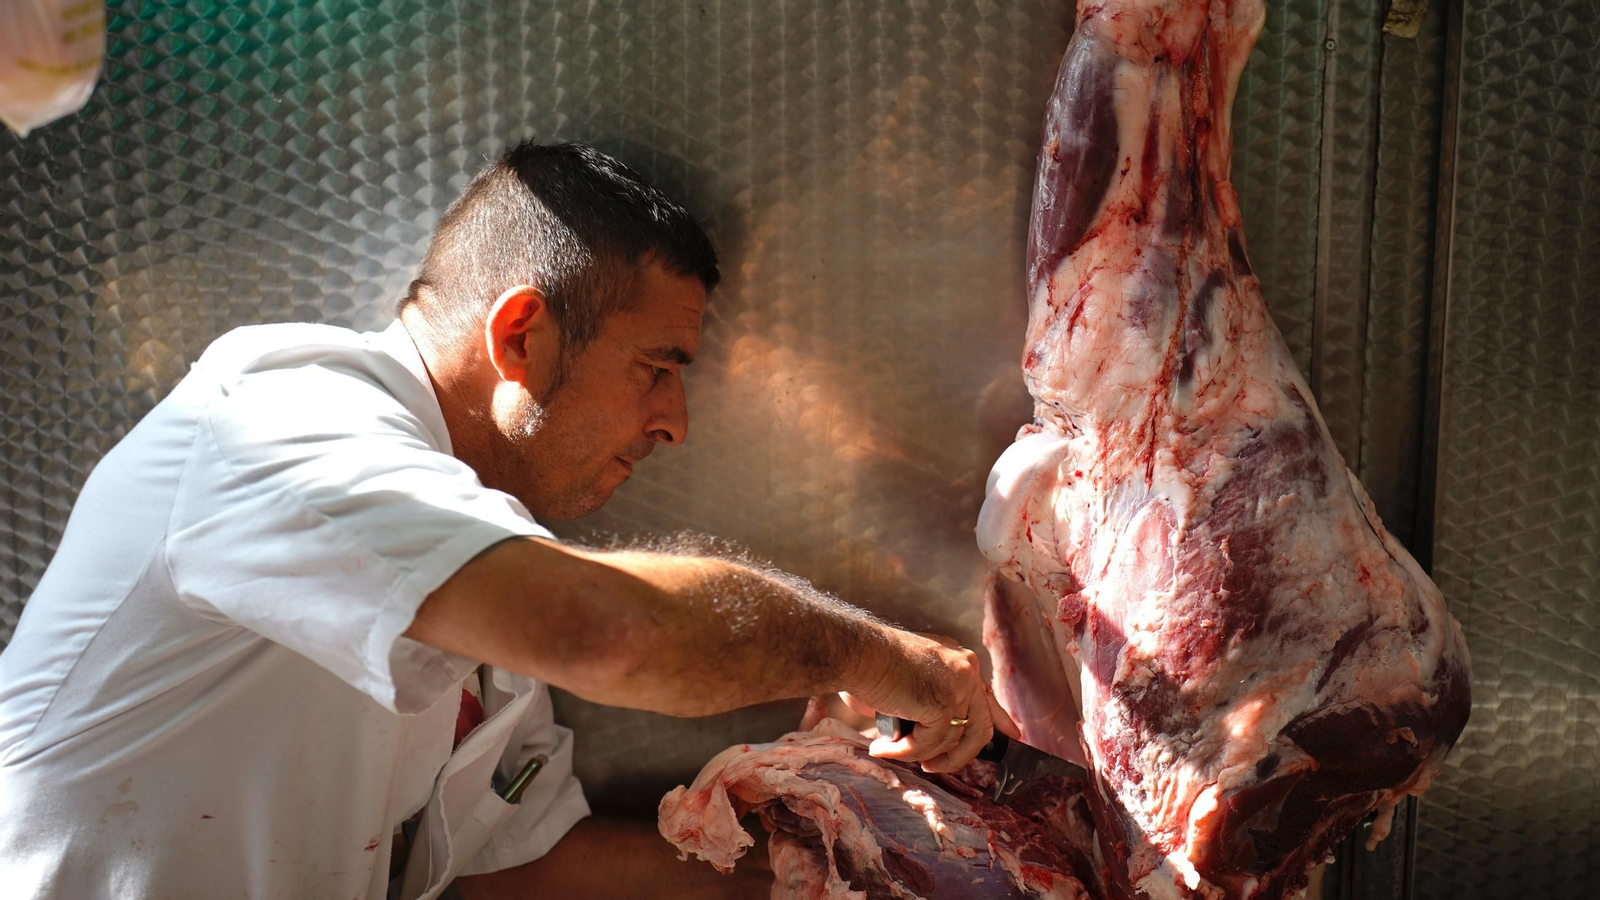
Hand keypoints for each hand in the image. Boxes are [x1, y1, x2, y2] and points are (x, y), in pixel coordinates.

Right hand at [844, 630, 1018, 772]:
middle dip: (962, 755)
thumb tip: (915, 739)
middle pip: (980, 725)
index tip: (1011, 735)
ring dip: (922, 754)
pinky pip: (928, 744)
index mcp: (958, 660)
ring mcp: (958, 686)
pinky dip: (904, 751)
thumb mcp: (906, 680)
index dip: (999, 719)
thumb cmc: (868, 662)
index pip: (985, 695)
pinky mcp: (943, 704)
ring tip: (893, 752)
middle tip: (936, 767)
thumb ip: (922, 705)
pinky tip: (883, 748)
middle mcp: (965, 669)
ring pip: (952, 741)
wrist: (856, 652)